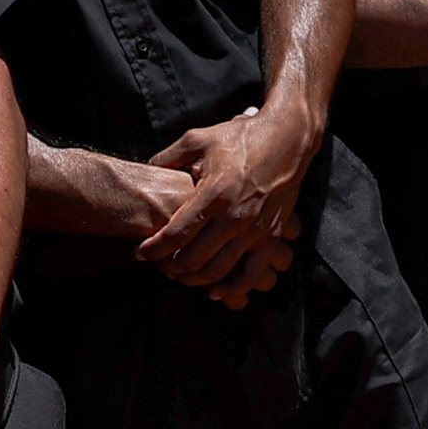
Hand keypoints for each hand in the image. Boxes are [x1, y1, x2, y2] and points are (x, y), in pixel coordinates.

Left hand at [144, 105, 318, 302]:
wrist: (287, 139)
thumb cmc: (241, 138)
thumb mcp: (198, 139)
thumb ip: (168, 158)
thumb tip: (147, 171)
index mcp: (214, 194)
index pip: (176, 233)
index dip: (153, 249)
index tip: (140, 253)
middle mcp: (235, 217)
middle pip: (193, 259)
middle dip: (169, 267)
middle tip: (159, 265)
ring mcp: (255, 230)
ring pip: (218, 271)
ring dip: (194, 279)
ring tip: (180, 275)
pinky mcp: (272, 237)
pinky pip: (251, 274)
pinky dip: (233, 288)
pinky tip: (216, 290)